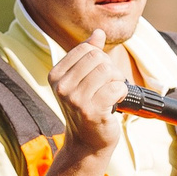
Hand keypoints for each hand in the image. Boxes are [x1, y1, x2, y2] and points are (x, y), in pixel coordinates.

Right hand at [49, 29, 126, 156]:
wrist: (87, 142)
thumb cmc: (86, 109)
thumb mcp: (83, 79)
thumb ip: (89, 55)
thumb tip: (98, 33)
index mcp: (55, 75)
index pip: (87, 49)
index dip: (100, 59)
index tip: (99, 76)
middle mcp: (61, 87)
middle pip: (98, 58)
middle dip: (110, 70)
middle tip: (108, 87)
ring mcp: (74, 99)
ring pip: (108, 71)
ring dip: (117, 82)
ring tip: (111, 95)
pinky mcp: (90, 111)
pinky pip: (116, 88)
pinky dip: (121, 93)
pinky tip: (115, 103)